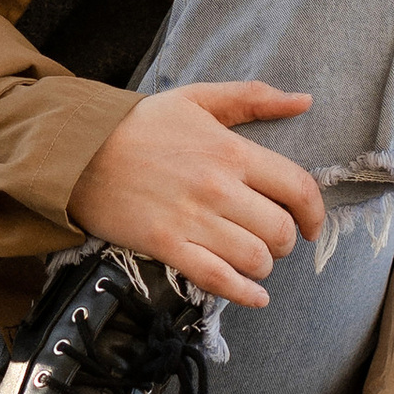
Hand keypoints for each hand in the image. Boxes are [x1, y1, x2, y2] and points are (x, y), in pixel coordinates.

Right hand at [67, 83, 323, 307]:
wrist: (78, 150)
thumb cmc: (140, 124)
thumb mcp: (197, 98)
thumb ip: (253, 97)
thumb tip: (305, 100)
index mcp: (230, 151)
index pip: (297, 188)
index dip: (315, 213)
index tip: (311, 225)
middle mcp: (217, 188)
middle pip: (279, 231)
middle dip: (285, 242)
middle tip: (272, 240)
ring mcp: (192, 220)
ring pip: (254, 259)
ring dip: (262, 266)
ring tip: (253, 259)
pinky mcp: (167, 246)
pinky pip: (218, 280)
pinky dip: (244, 294)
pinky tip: (254, 295)